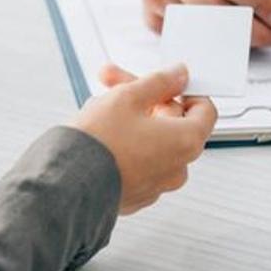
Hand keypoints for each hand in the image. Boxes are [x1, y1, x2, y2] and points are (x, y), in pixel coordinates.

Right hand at [72, 64, 217, 214]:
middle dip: (144, 98)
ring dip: (130, 119)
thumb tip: (179, 75)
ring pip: (151, 141)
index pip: (205, 110)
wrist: (66, 184)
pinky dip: (125, 146)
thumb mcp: (128, 96)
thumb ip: (159, 82)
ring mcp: (157, 185)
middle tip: (114, 83)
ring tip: (98, 107)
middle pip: (172, 122)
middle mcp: (177, 168)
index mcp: (186, 141)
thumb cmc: (98, 144)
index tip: (165, 82)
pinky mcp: (136, 195)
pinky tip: (99, 134)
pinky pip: (138, 162)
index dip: (184, 90)